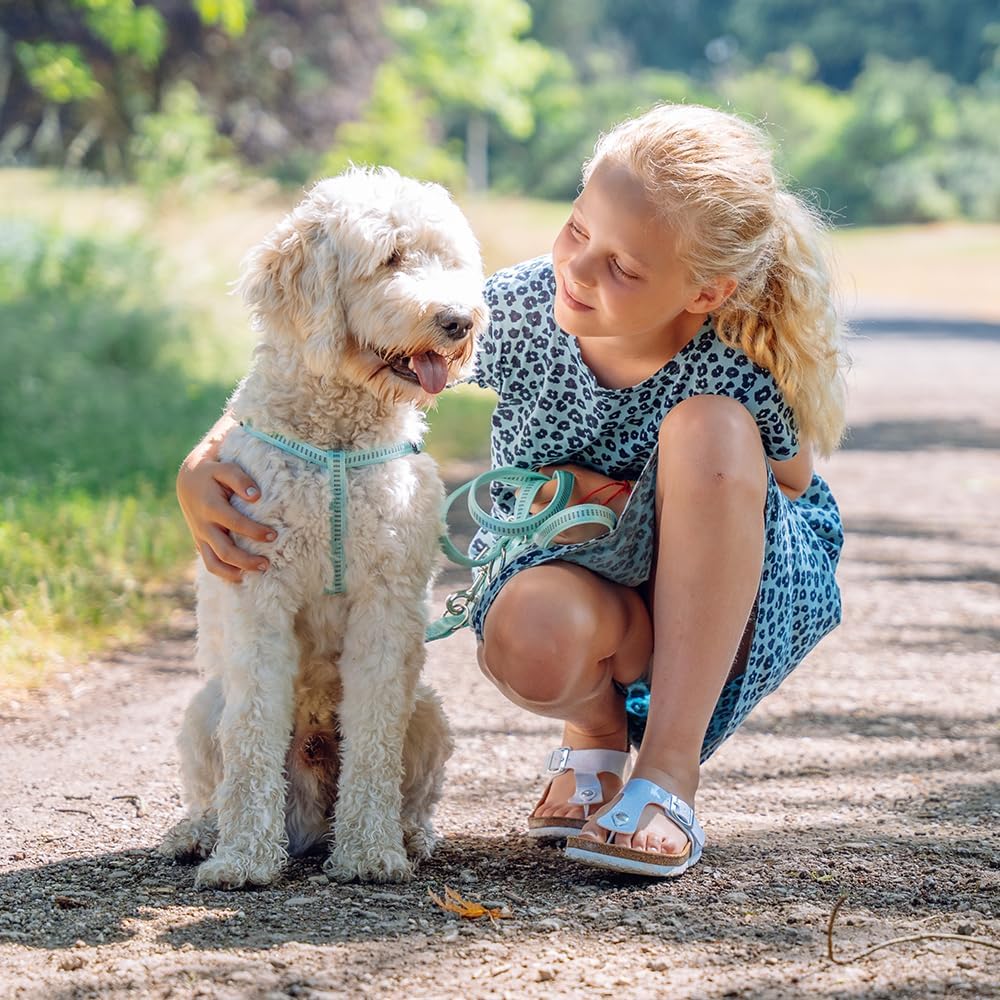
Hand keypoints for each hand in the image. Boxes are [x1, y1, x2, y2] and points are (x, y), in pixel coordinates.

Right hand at [177, 419, 274, 581]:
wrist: (188, 478)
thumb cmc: (213, 471)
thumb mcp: (224, 467)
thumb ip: (239, 479)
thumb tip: (256, 496)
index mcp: (210, 507)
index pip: (234, 524)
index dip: (254, 532)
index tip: (273, 535)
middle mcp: (203, 525)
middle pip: (224, 551)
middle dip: (246, 561)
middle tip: (267, 564)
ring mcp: (200, 536)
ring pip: (214, 563)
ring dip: (235, 572)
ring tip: (257, 574)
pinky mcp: (201, 542)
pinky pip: (210, 563)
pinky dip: (225, 573)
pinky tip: (243, 577)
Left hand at [529, 464, 630, 544]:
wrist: (620, 509)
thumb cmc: (599, 486)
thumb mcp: (576, 471)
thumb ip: (552, 471)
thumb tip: (536, 474)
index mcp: (561, 493)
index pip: (531, 494)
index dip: (526, 489)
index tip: (527, 487)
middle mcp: (559, 513)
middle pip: (531, 509)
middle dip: (532, 501)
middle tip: (540, 496)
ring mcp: (562, 529)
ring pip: (537, 522)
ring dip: (538, 514)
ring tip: (549, 507)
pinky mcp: (566, 540)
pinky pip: (546, 532)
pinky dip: (547, 525)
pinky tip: (557, 518)